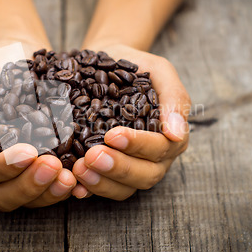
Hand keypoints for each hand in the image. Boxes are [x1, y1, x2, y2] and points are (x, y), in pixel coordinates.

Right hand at [0, 41, 76, 210]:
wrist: (22, 59)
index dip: (5, 167)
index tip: (29, 152)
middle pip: (4, 195)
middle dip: (29, 185)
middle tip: (54, 167)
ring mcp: (21, 172)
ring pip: (30, 199)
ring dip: (50, 192)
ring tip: (71, 178)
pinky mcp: (45, 169)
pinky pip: (52, 189)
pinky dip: (66, 188)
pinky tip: (83, 180)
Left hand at [71, 44, 190, 199]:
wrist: (104, 62)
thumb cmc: (133, 65)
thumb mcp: (158, 70)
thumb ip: (174, 97)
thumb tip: (177, 133)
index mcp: (170, 135)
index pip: (160, 149)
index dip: (138, 145)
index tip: (113, 135)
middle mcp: (154, 157)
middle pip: (145, 175)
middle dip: (118, 168)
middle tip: (91, 157)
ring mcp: (131, 167)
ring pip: (124, 188)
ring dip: (102, 183)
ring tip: (79, 170)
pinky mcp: (108, 172)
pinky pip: (103, 189)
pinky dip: (89, 190)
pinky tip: (74, 185)